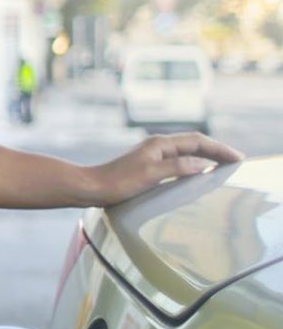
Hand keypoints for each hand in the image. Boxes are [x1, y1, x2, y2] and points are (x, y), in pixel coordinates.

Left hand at [85, 131, 243, 205]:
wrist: (92, 187)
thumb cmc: (118, 182)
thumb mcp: (151, 175)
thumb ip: (178, 167)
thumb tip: (203, 163)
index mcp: (159, 144)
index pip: (197, 141)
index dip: (219, 148)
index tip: (237, 157)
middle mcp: (157, 146)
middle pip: (194, 144)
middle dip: (216, 150)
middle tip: (236, 160)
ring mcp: (152, 155)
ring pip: (186, 152)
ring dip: (206, 156)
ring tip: (223, 164)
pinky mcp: (148, 165)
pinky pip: (178, 161)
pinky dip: (193, 164)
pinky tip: (197, 173)